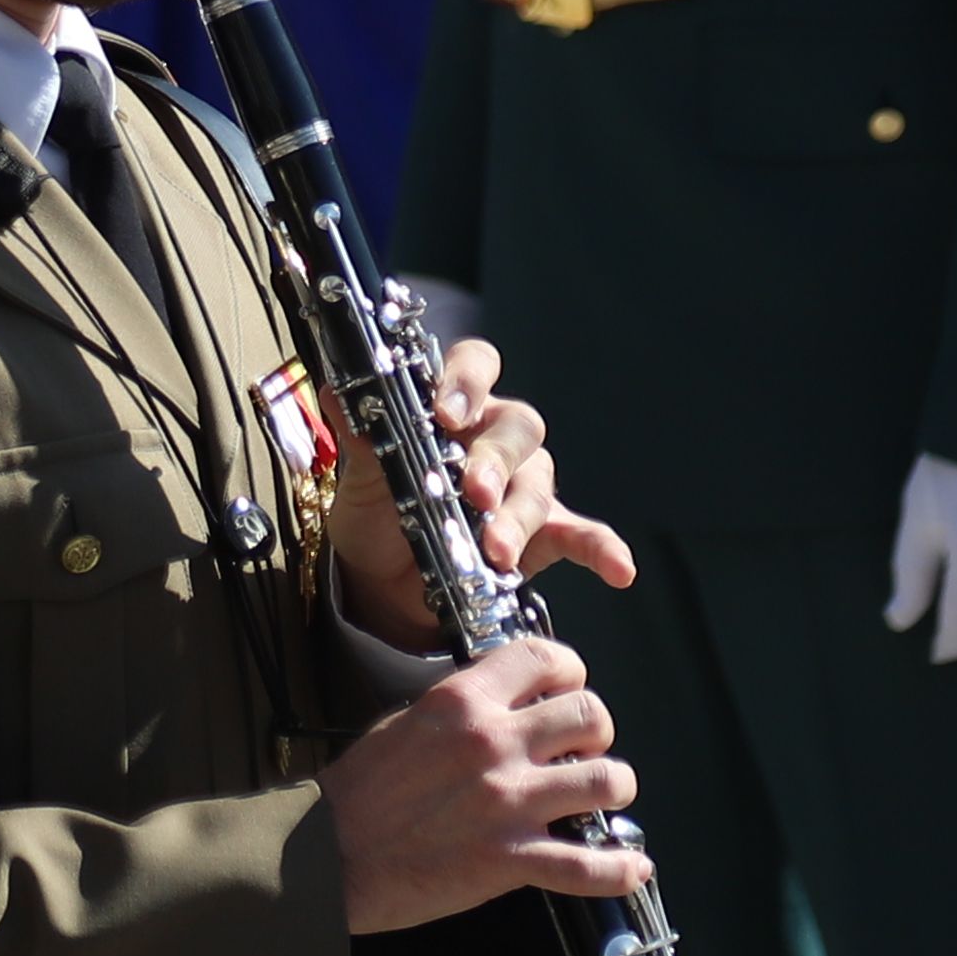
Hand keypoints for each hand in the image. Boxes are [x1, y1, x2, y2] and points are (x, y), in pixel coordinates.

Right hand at [325, 633, 644, 930]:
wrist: (327, 857)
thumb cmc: (358, 794)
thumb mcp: (407, 721)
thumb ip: (463, 707)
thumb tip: (504, 702)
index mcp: (464, 701)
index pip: (546, 658)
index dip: (570, 671)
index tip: (569, 686)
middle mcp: (494, 744)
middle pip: (592, 714)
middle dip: (598, 732)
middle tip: (582, 748)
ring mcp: (507, 803)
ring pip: (608, 780)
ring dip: (612, 788)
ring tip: (600, 798)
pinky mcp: (510, 860)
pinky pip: (588, 866)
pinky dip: (618, 870)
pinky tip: (630, 868)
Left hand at [327, 335, 641, 653]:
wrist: (382, 590)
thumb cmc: (375, 519)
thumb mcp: (360, 482)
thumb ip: (361, 439)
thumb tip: (337, 390)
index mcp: (453, 409)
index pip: (476, 365)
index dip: (467, 380)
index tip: (445, 410)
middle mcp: (495, 440)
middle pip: (517, 426)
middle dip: (495, 459)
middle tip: (473, 493)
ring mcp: (522, 487)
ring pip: (538, 483)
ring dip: (517, 517)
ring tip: (494, 552)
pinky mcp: (544, 536)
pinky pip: (583, 534)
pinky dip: (602, 549)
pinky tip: (619, 569)